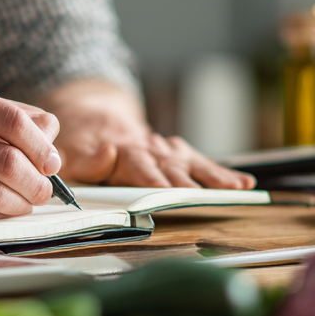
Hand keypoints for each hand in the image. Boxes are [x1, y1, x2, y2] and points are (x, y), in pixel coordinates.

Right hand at [0, 82, 62, 221]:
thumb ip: (4, 113)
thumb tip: (50, 133)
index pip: (12, 121)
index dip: (41, 145)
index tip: (51, 160)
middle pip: (7, 162)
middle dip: (36, 181)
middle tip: (44, 187)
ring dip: (21, 203)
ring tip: (27, 200)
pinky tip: (2, 210)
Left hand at [39, 79, 255, 189]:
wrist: (91, 116)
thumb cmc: (80, 144)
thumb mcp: (70, 154)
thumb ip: (88, 161)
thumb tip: (108, 154)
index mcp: (122, 152)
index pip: (141, 169)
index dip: (154, 181)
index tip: (167, 192)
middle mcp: (149, 149)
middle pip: (173, 168)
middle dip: (192, 183)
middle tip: (212, 198)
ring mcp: (165, 150)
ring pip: (193, 164)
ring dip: (215, 177)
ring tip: (238, 188)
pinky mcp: (177, 153)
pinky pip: (201, 163)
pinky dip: (223, 173)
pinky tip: (244, 183)